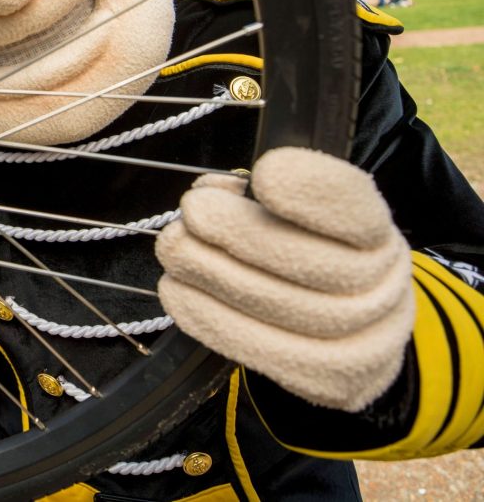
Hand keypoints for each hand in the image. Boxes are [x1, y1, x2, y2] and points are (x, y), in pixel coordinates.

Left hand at [156, 147, 413, 411]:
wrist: (357, 334)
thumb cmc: (314, 255)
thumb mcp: (305, 216)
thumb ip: (262, 196)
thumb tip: (211, 192)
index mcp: (375, 232)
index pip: (354, 207)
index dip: (312, 191)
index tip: (265, 173)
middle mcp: (381, 286)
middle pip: (307, 261)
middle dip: (237, 232)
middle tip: (190, 212)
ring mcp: (364, 340)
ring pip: (280, 308)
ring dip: (211, 273)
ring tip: (174, 248)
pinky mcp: (330, 381)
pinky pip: (262, 351)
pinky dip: (209, 317)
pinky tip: (176, 291)